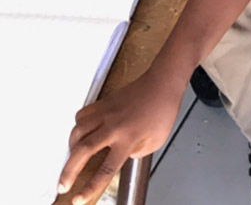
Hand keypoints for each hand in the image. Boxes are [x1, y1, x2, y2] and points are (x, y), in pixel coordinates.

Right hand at [58, 70, 185, 203]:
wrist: (162, 83)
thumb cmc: (163, 111)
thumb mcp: (156, 140)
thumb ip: (136, 153)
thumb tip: (121, 156)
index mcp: (129, 138)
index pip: (106, 169)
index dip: (90, 187)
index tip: (78, 199)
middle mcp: (113, 127)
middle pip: (83, 152)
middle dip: (68, 172)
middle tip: (62, 186)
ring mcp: (106, 113)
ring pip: (77, 132)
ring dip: (70, 148)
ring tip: (72, 158)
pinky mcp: (103, 103)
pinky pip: (82, 116)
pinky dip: (77, 127)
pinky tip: (80, 133)